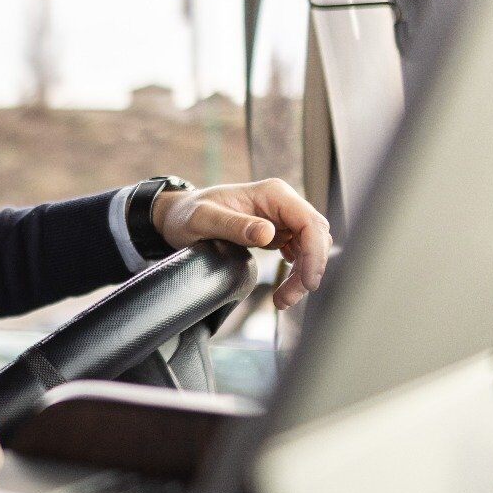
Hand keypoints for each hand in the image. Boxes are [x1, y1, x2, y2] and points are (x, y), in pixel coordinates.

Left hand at [152, 177, 331, 309]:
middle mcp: (282, 202)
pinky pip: (300, 252)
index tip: (306, 281)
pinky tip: (284, 288)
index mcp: (272, 193)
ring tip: (283, 300)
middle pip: (315, 237)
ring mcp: (281, 217)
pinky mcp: (278, 231)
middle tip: (288, 299)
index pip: (309, 222)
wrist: (177, 216)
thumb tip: (267, 234)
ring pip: (311, 247)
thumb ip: (234, 225)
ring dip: (303, 274)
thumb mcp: (203, 220)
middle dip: (310, 269)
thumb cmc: (187, 214)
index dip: (314, 253)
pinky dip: (297, 272)